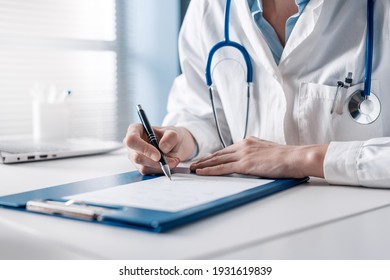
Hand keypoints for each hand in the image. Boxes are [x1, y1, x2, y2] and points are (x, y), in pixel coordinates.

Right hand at [123, 124, 195, 174]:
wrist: (175, 145)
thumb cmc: (170, 136)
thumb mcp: (174, 133)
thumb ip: (170, 137)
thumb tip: (162, 147)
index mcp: (135, 130)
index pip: (132, 140)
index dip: (144, 149)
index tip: (158, 155)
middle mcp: (132, 145)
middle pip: (137, 157)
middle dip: (154, 162)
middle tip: (170, 161)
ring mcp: (135, 157)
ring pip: (143, 167)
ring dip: (161, 166)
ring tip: (174, 160)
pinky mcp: (141, 167)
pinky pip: (149, 172)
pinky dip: (161, 170)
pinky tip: (168, 163)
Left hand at [190, 136, 327, 177]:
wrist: (296, 157)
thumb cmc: (287, 157)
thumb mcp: (269, 152)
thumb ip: (257, 154)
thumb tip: (253, 161)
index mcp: (249, 142)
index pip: (227, 150)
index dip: (215, 156)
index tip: (206, 159)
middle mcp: (243, 145)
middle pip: (219, 154)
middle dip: (205, 159)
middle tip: (193, 164)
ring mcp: (243, 154)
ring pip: (217, 160)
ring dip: (203, 165)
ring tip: (192, 169)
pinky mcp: (245, 164)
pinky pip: (223, 168)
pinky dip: (210, 170)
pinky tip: (201, 173)